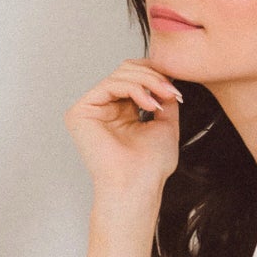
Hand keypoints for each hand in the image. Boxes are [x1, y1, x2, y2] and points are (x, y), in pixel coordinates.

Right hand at [64, 58, 184, 198]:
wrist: (138, 185)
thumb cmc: (150, 166)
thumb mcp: (166, 124)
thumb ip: (164, 100)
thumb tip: (168, 80)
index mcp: (121, 112)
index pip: (135, 79)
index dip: (155, 75)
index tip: (176, 87)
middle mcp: (104, 109)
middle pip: (126, 71)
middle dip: (154, 76)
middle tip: (172, 91)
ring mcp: (91, 109)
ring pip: (120, 74)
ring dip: (148, 81)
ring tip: (164, 97)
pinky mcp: (81, 111)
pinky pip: (110, 84)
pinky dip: (135, 88)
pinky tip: (149, 103)